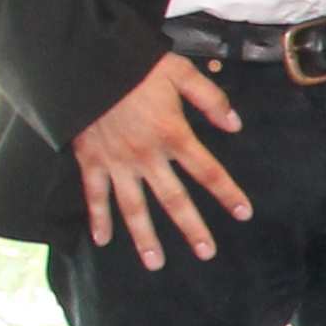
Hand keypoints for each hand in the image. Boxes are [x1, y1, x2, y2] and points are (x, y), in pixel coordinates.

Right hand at [71, 53, 252, 268]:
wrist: (82, 62)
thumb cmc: (133, 65)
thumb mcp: (179, 72)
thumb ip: (210, 99)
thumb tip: (235, 125)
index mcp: (173, 134)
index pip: (208, 171)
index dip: (228, 193)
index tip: (244, 213)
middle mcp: (146, 155)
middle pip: (174, 199)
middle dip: (192, 228)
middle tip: (206, 253)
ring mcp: (116, 162)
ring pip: (133, 207)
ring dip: (144, 237)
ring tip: (155, 263)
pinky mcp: (89, 161)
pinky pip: (94, 195)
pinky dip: (97, 218)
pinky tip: (102, 240)